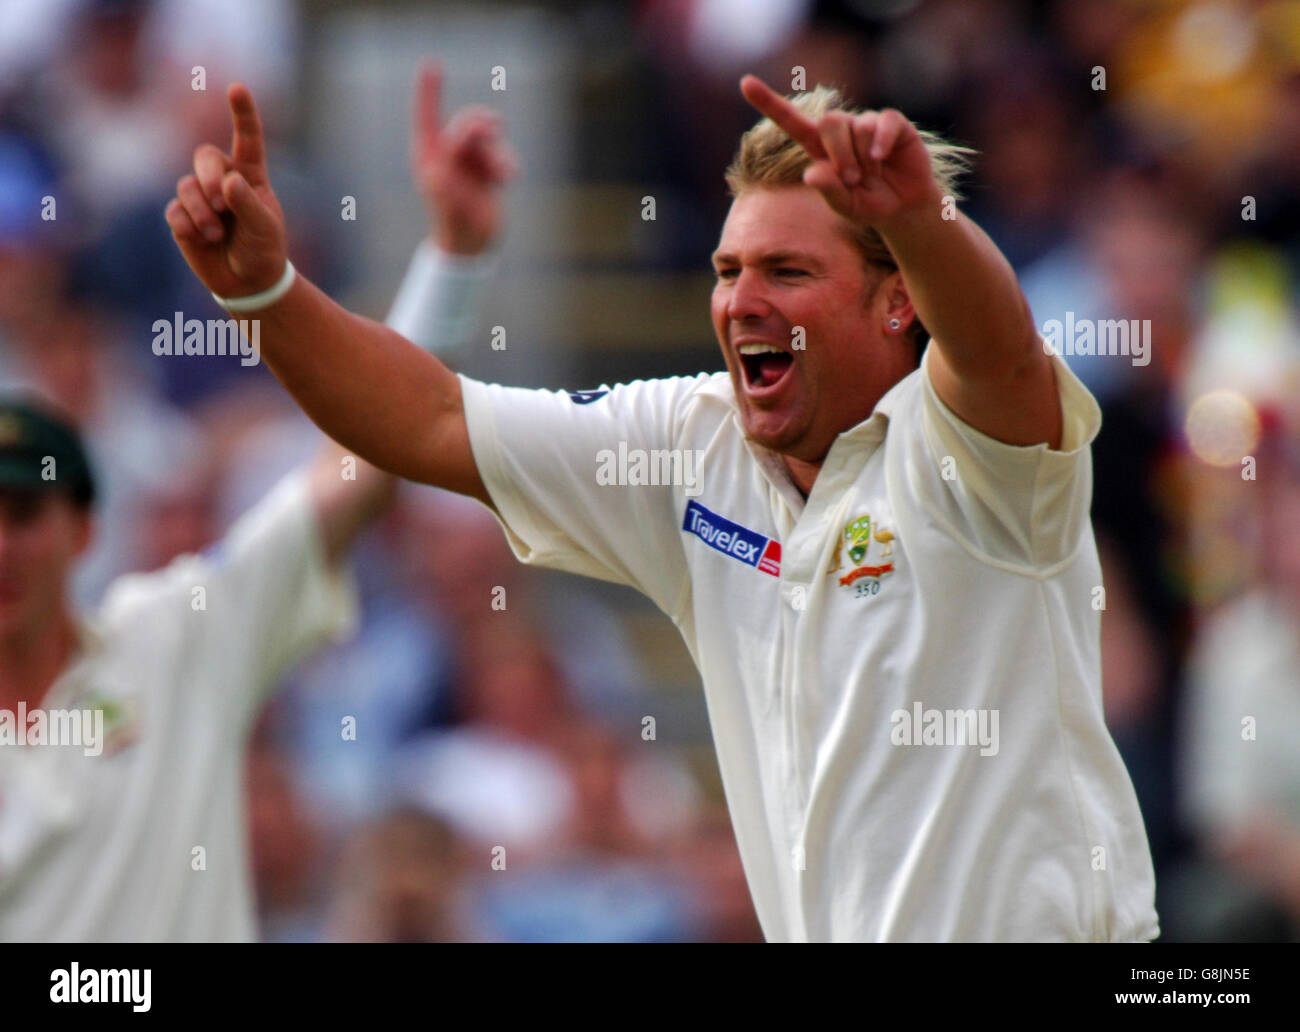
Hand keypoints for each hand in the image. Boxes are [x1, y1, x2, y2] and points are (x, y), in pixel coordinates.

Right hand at [166, 84, 287, 297]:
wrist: (247, 282)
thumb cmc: (263, 250)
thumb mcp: (265, 229)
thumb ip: (247, 203)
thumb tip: (227, 180)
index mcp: (250, 175)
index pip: (246, 139)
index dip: (242, 113)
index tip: (237, 88)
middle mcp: (222, 179)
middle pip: (204, 156)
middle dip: (208, 176)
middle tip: (219, 203)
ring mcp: (199, 197)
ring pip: (186, 186)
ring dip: (201, 211)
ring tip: (217, 233)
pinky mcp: (182, 216)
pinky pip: (175, 211)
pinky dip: (189, 226)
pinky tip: (203, 239)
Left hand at [411, 61, 516, 255]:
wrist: (472, 246)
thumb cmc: (452, 223)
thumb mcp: (446, 195)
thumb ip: (449, 166)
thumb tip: (451, 146)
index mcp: (429, 155)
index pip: (426, 116)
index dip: (429, 91)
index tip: (432, 64)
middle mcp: (447, 154)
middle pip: (466, 124)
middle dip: (481, 126)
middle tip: (496, 127)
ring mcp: (468, 162)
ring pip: (488, 140)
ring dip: (500, 154)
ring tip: (507, 175)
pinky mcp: (486, 172)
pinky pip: (501, 155)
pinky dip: (507, 165)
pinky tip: (509, 180)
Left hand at [739, 75, 936, 226]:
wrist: (902, 207)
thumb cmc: (867, 203)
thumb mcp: (845, 206)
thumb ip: (828, 191)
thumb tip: (811, 174)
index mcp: (818, 147)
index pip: (790, 120)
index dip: (768, 102)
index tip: (745, 83)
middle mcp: (840, 130)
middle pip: (829, 122)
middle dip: (839, 154)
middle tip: (852, 179)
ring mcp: (865, 123)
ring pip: (856, 126)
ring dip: (863, 157)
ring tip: (871, 175)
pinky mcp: (891, 123)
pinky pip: (883, 121)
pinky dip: (881, 142)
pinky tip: (882, 158)